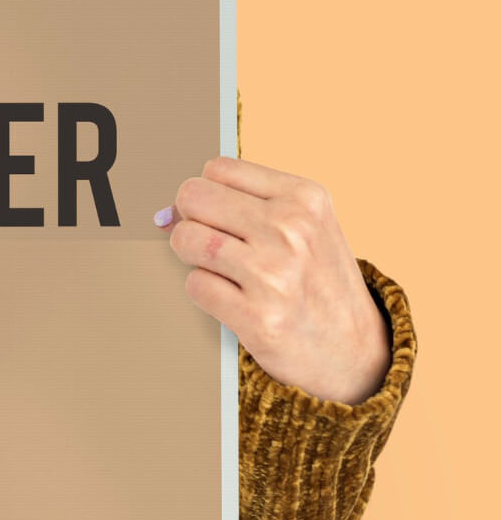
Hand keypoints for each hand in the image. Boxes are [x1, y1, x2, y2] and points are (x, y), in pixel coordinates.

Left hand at [155, 158, 390, 404]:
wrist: (355, 351)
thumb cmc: (318, 282)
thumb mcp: (303, 227)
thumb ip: (243, 206)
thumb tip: (164, 213)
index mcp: (304, 198)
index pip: (216, 169)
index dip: (207, 194)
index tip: (220, 216)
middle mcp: (291, 229)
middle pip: (192, 197)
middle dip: (191, 220)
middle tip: (216, 245)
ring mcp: (274, 273)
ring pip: (186, 240)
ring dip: (194, 259)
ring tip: (227, 272)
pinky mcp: (257, 317)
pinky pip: (194, 285)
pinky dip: (205, 293)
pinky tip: (234, 300)